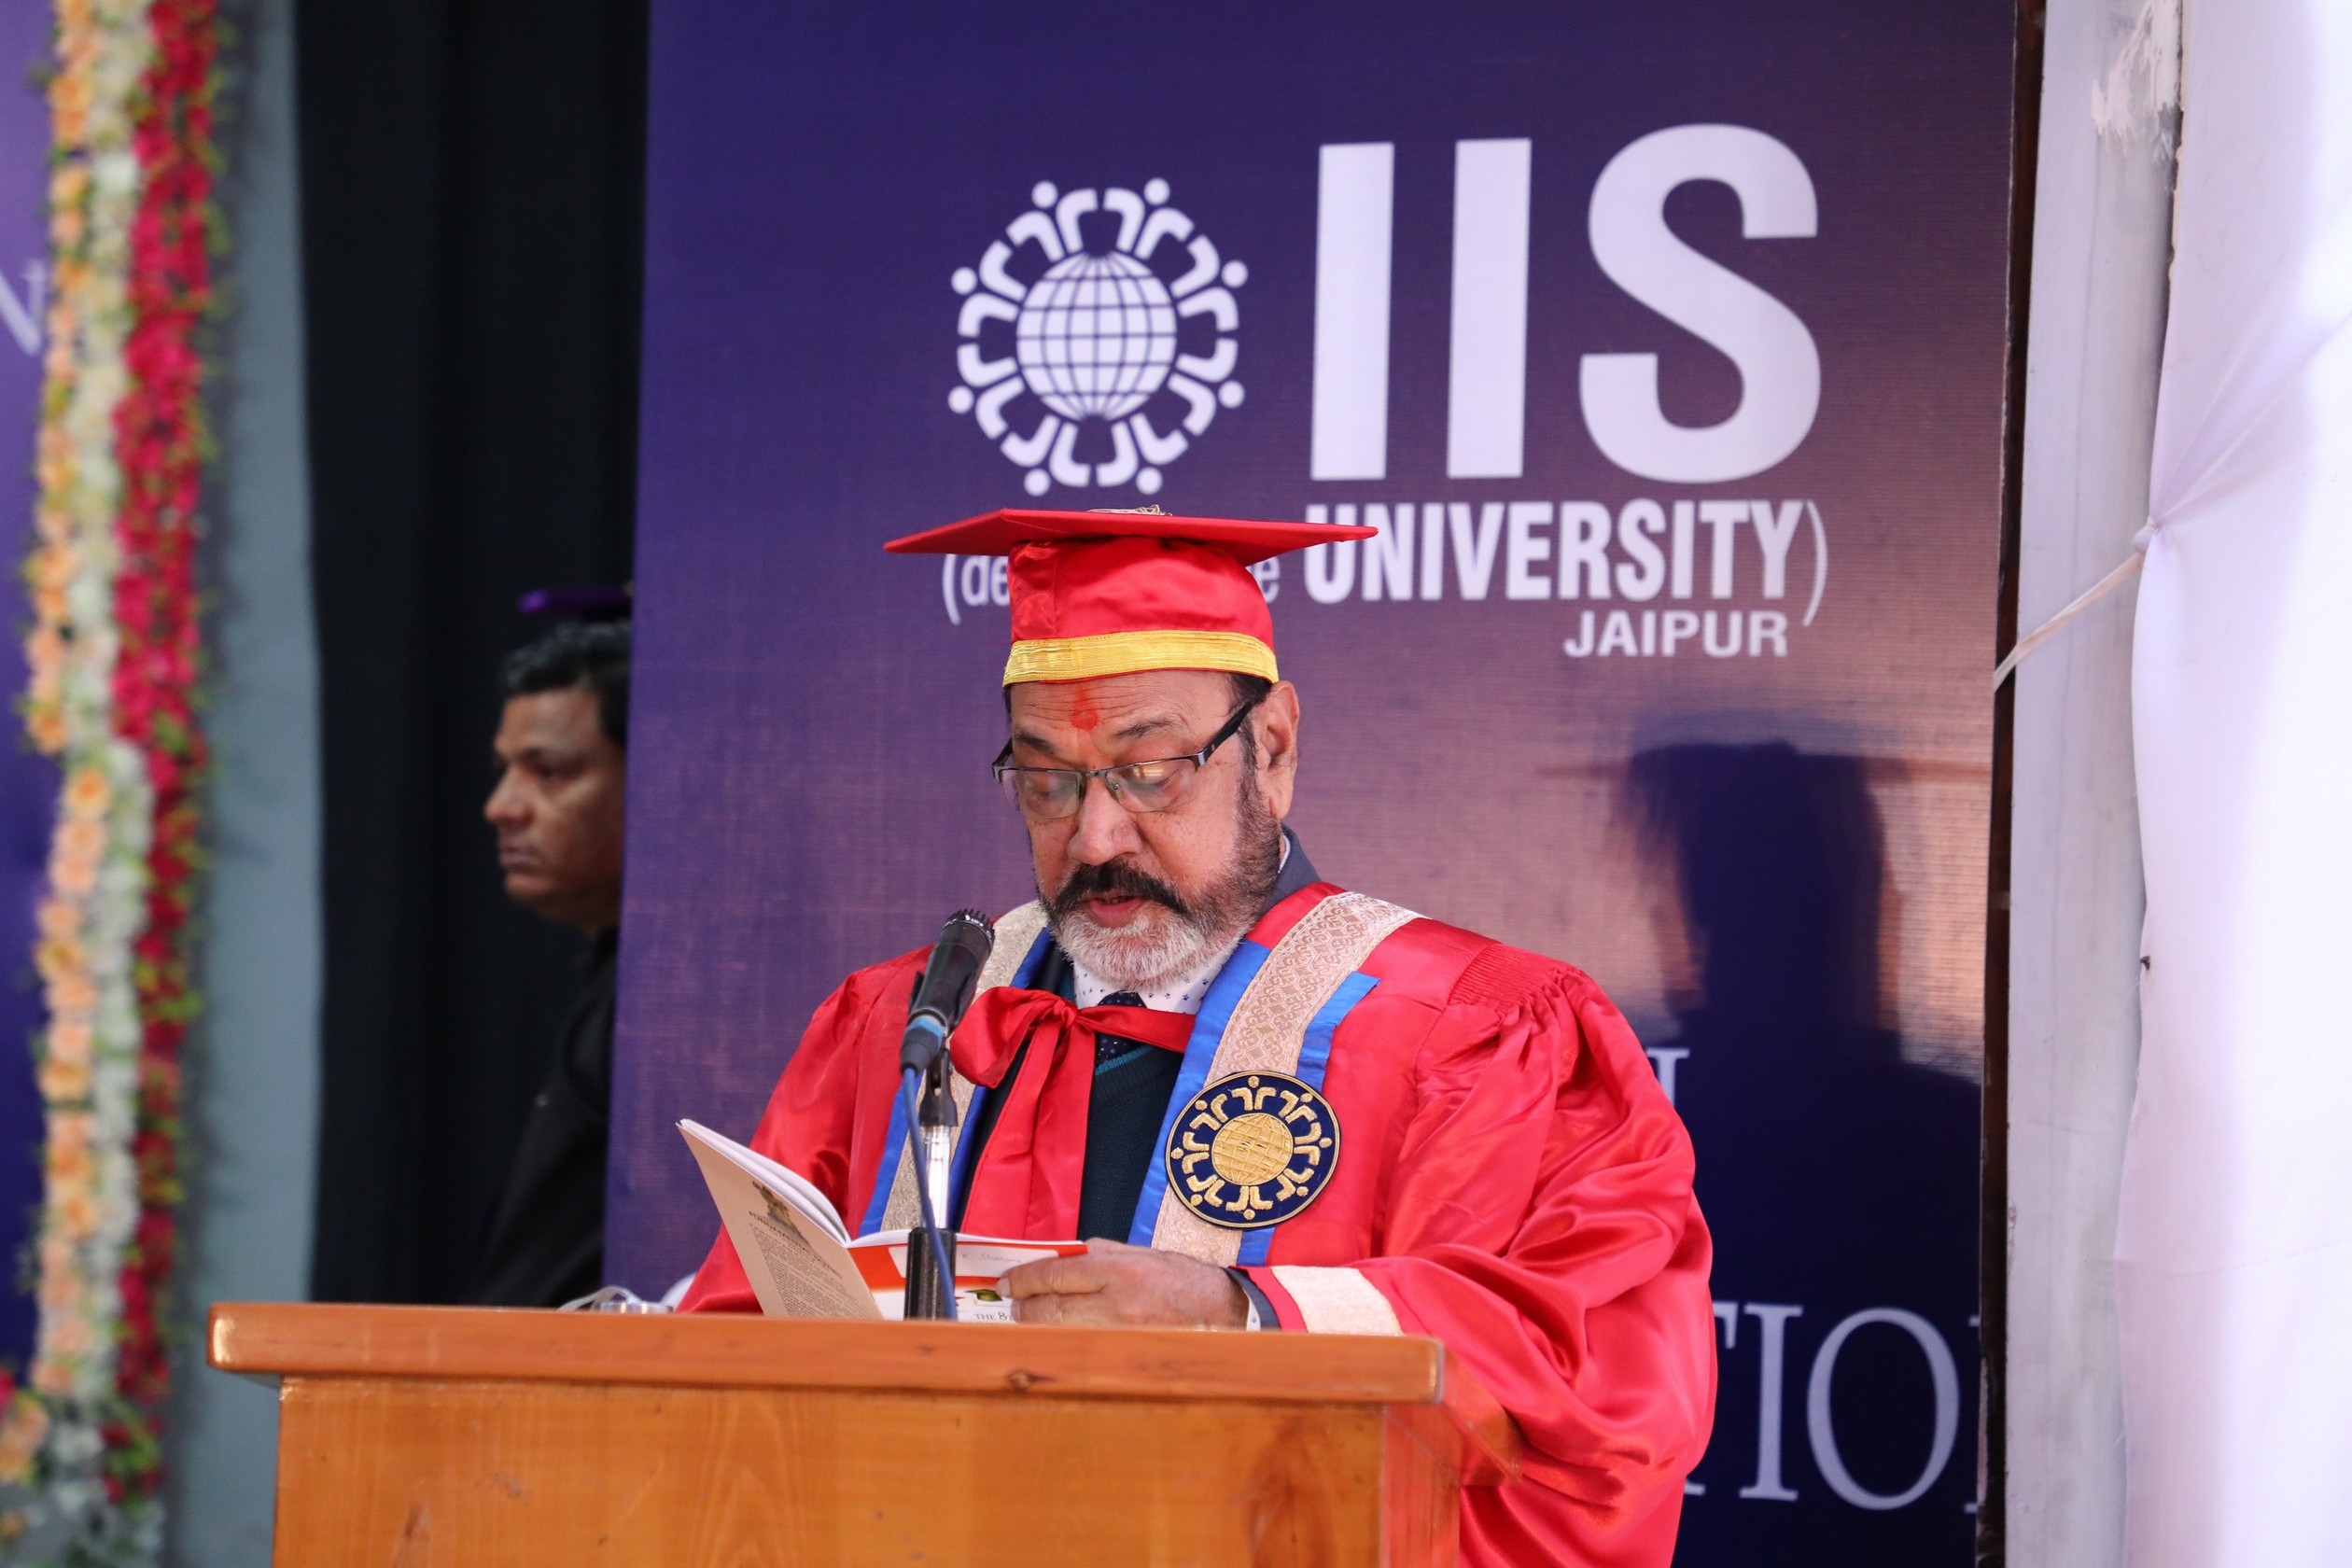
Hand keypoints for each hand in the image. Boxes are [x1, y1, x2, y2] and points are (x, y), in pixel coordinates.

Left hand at [999, 1238, 1247, 1328]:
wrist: (1225, 1315)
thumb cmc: (1185, 1281)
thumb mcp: (1143, 1253)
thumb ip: (1103, 1253)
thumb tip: (1064, 1257)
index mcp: (1119, 1270)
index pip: (1056, 1274)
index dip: (1024, 1279)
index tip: (1007, 1282)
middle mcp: (1117, 1303)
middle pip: (1052, 1308)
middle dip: (1025, 1306)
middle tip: (1012, 1302)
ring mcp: (1121, 1334)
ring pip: (1063, 1332)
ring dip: (1038, 1326)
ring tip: (1027, 1318)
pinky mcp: (1127, 1356)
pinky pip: (1083, 1348)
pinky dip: (1064, 1342)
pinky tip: (1055, 1338)